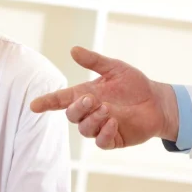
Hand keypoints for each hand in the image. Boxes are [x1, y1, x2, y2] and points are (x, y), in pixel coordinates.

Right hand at [30, 46, 178, 148]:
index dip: (46, 102)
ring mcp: (100, 127)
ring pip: (84, 129)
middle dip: (78, 108)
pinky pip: (101, 141)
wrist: (157, 101)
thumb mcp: (114, 68)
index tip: (34, 106)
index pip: (60, 100)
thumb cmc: (135, 84)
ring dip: (93, 119)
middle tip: (91, 99)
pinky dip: (104, 132)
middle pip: (71, 115)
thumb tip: (73, 50)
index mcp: (85, 95)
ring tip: (108, 108)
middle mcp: (89, 112)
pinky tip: (114, 122)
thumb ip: (94, 61)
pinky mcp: (113, 139)